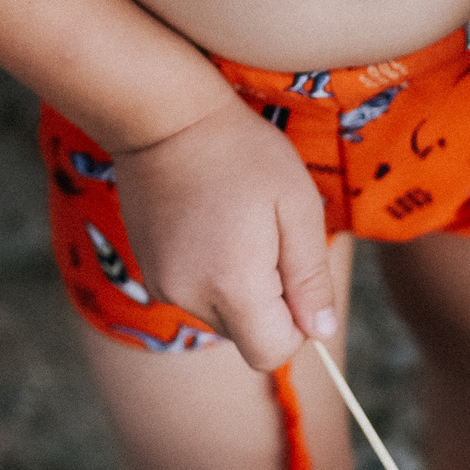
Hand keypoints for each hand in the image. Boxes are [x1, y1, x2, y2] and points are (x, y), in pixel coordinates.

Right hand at [110, 93, 338, 371]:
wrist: (165, 117)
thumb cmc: (243, 154)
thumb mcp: (297, 208)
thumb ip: (311, 278)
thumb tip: (321, 332)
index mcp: (234, 284)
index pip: (272, 352)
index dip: (296, 326)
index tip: (295, 277)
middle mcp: (190, 296)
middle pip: (246, 337)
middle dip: (269, 303)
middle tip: (266, 238)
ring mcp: (162, 285)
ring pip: (222, 316)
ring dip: (240, 287)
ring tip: (236, 225)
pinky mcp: (148, 271)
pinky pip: (196, 295)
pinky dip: (212, 274)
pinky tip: (211, 226)